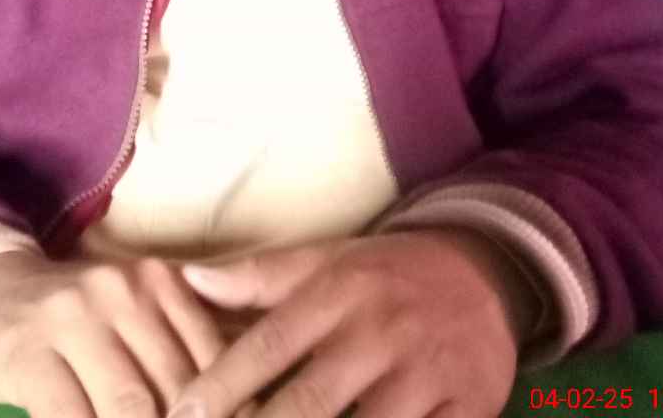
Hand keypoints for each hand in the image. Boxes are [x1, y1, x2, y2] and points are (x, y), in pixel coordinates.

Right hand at [0, 247, 262, 417]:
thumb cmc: (75, 318)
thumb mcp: (134, 318)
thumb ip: (180, 354)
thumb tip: (244, 404)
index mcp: (162, 284)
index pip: (213, 359)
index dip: (230, 411)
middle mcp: (126, 292)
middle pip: (177, 388)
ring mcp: (75, 318)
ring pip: (129, 407)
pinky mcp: (30, 352)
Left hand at [167, 228, 533, 417]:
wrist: (483, 271)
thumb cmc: (384, 274)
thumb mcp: (326, 261)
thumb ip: (258, 277)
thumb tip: (187, 278)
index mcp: (339, 292)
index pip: (268, 346)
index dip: (221, 386)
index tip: (179, 417)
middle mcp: (379, 333)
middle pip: (309, 403)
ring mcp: (425, 375)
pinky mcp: (466, 407)